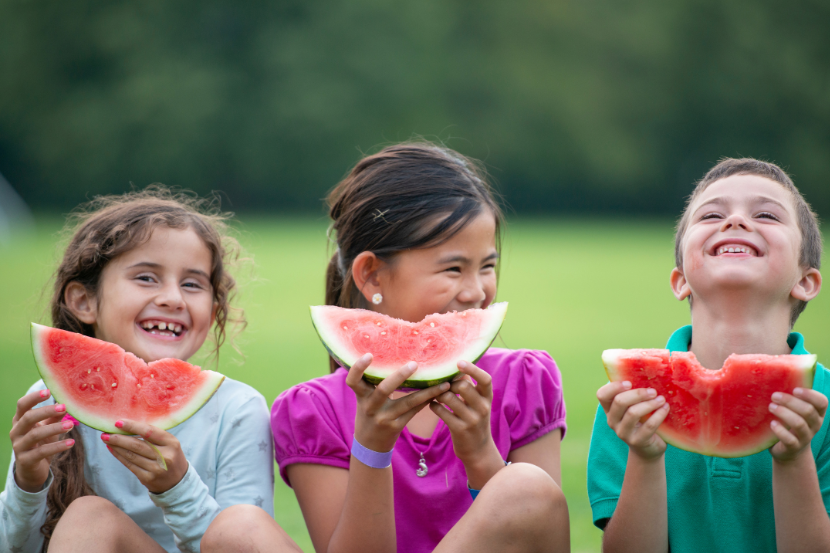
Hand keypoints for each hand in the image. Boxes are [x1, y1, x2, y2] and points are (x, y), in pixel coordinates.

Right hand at [10, 389, 74, 492]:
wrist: (32, 469)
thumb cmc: (40, 443)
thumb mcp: (48, 427)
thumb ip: (55, 416)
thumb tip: (66, 402)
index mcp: (20, 421)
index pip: (22, 405)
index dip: (34, 397)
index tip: (48, 391)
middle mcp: (16, 432)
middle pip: (28, 418)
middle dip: (46, 411)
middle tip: (64, 407)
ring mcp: (19, 447)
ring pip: (35, 435)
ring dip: (55, 428)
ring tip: (71, 425)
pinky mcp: (25, 460)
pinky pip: (42, 452)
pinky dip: (58, 446)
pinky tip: (71, 442)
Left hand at [102, 420, 187, 493]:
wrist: (177, 481)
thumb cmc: (170, 456)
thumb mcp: (169, 443)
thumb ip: (153, 435)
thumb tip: (129, 426)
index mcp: (171, 443)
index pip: (149, 432)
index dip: (132, 427)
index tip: (118, 422)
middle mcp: (165, 456)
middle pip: (137, 445)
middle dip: (119, 438)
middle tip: (105, 433)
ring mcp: (156, 468)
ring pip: (131, 455)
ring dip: (117, 447)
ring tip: (106, 439)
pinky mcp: (147, 478)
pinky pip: (130, 465)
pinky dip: (120, 456)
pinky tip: (113, 450)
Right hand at [346, 353, 449, 452]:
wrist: (369, 445)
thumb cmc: (369, 413)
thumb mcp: (365, 398)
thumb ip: (373, 381)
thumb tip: (392, 354)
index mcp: (361, 396)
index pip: (353, 381)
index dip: (359, 368)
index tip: (369, 354)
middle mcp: (371, 407)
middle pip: (384, 389)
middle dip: (400, 376)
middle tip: (414, 364)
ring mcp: (384, 418)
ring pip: (408, 402)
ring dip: (428, 392)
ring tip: (444, 383)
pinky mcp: (396, 426)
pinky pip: (414, 411)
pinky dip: (427, 400)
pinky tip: (440, 393)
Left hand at [430, 361, 501, 486]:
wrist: (478, 450)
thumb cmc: (474, 419)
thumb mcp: (477, 403)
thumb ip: (470, 387)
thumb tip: (456, 366)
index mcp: (487, 398)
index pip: (485, 379)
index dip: (473, 369)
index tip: (459, 362)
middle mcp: (483, 407)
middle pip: (463, 386)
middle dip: (449, 383)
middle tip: (443, 386)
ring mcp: (472, 419)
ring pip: (449, 398)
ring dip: (439, 394)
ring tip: (436, 395)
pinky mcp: (460, 429)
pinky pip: (442, 412)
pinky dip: (434, 406)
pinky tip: (433, 406)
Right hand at [597, 381, 669, 459]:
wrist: (648, 448)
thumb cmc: (642, 421)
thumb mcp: (634, 407)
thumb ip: (634, 394)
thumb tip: (646, 370)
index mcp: (609, 409)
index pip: (602, 395)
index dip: (614, 387)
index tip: (629, 382)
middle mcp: (612, 421)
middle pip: (619, 402)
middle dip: (638, 394)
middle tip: (653, 391)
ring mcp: (623, 432)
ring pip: (633, 413)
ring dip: (650, 403)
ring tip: (661, 399)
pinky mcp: (637, 441)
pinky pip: (648, 426)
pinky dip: (658, 415)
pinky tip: (665, 408)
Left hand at [769, 387, 827, 462]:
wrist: (789, 450)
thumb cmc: (789, 423)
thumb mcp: (794, 410)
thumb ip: (791, 397)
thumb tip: (776, 373)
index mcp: (817, 413)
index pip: (822, 402)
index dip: (810, 395)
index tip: (795, 389)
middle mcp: (815, 425)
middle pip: (808, 411)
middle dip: (790, 401)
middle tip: (774, 396)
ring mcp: (805, 437)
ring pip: (799, 423)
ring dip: (784, 413)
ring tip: (771, 407)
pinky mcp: (794, 447)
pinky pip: (789, 439)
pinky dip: (780, 430)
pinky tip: (772, 423)